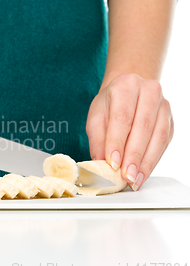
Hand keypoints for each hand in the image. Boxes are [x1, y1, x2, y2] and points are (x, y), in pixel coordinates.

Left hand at [86, 74, 173, 190]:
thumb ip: (97, 139)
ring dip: (146, 162)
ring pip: (158, 136)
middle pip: (143, 127)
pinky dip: (153, 161)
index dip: (117, 142)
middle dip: (133, 156)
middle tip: (125, 176)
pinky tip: (143, 173)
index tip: (112, 163)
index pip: (122, 117)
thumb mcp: (96, 117)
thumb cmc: (109, 105)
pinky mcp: (171, 120)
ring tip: (134, 180)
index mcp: (126, 85)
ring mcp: (164, 105)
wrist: (128, 92)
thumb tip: (99, 163)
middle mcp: (149, 91)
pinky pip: (164, 143)